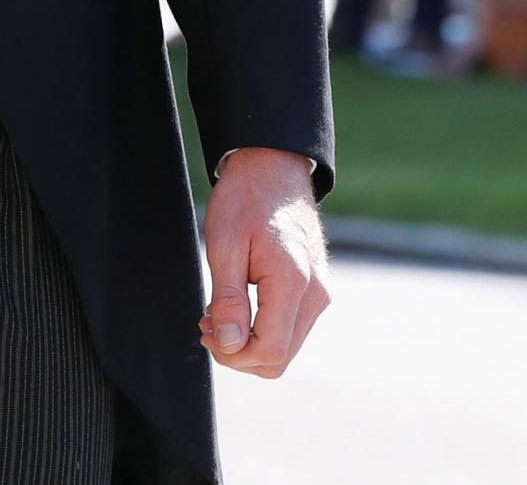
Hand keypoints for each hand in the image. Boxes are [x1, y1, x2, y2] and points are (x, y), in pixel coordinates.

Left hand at [197, 148, 328, 378]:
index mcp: (293, 282)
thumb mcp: (224, 245)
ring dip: (248, 341)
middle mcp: (316, 294)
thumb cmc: (245, 200)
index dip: (233, 355)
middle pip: (279, 358)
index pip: (270, 351)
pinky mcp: (316, 290)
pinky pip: (290, 328)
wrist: (273, 169)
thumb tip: (229, 346)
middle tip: (206, 323)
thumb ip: (228, 299)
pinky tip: (236, 306)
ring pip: (285, 347)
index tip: (206, 330)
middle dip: (238, 352)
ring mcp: (320, 293)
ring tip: (216, 313)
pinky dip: (262, 328)